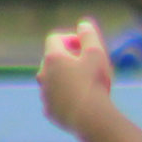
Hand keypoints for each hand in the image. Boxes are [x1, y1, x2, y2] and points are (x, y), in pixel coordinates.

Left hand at [38, 17, 115, 133]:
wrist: (90, 118)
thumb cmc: (94, 82)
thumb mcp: (97, 53)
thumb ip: (89, 35)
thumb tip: (83, 24)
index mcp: (53, 58)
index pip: (55, 38)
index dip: (70, 38)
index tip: (85, 46)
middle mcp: (43, 74)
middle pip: (51, 60)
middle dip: (67, 59)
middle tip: (87, 66)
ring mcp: (44, 94)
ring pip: (52, 81)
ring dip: (65, 79)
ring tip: (86, 86)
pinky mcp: (49, 111)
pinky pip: (55, 100)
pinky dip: (65, 98)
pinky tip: (80, 102)